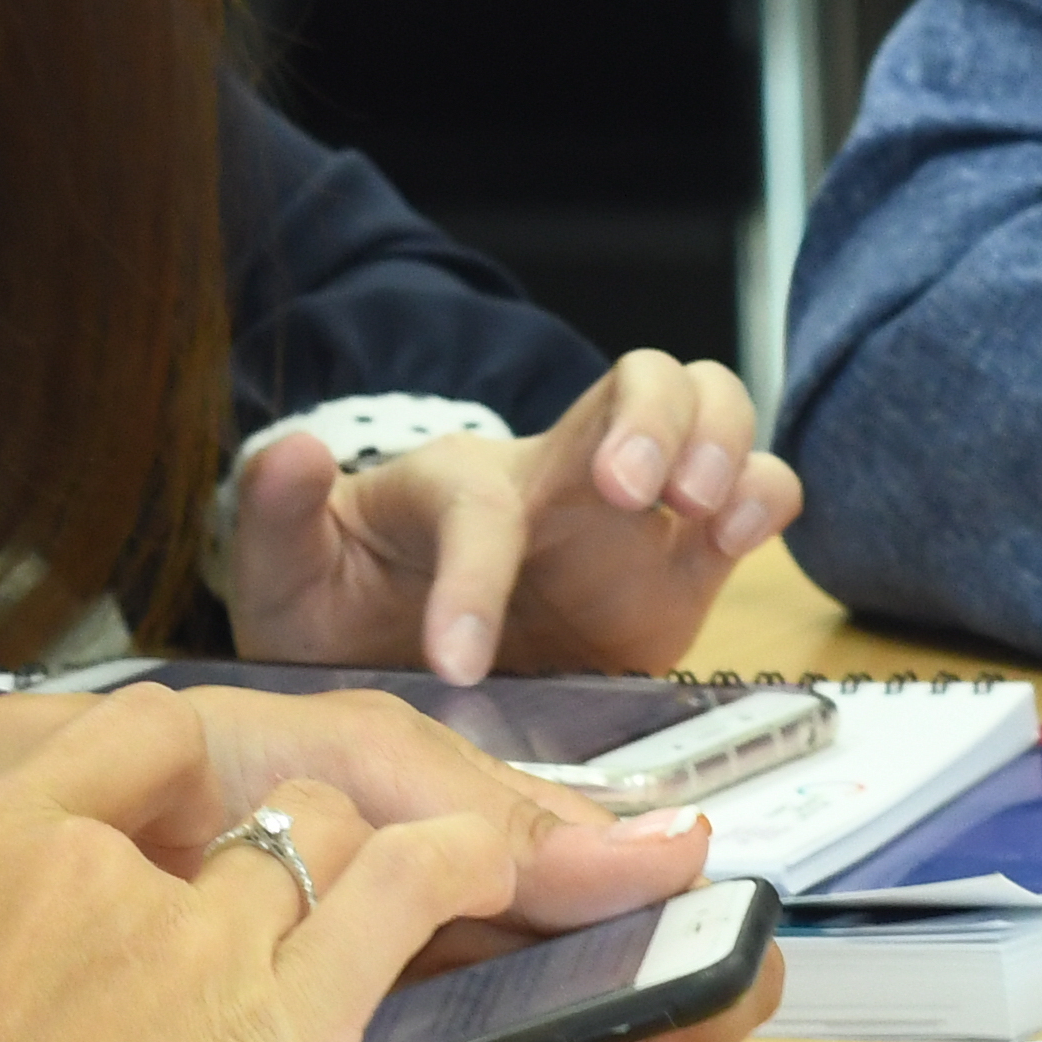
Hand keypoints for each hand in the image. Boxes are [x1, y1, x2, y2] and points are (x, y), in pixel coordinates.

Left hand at [221, 354, 804, 679]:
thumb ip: (278, 515)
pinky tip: (734, 538)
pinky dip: (763, 498)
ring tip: (700, 513)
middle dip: (653, 419)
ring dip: (723, 443)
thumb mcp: (287, 575)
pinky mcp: (683, 572)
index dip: (473, 580)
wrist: (400, 659)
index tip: (455, 664)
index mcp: (458, 485)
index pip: (480, 504)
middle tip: (634, 496)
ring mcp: (633, 519)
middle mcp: (559, 479)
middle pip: (638, 377)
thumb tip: (293, 450)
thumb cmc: (347, 606)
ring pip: (711, 410)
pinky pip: (755, 496)